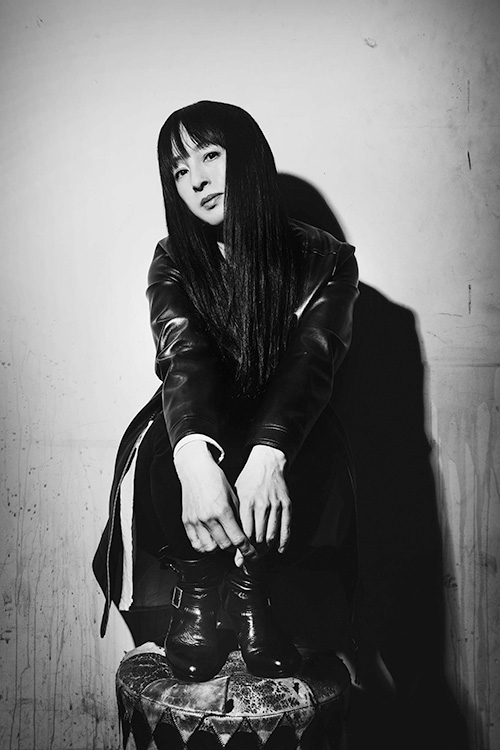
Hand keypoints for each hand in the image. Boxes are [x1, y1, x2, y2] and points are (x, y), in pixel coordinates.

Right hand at [174, 440, 255, 558]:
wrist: (196, 469)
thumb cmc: (216, 479)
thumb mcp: (233, 496)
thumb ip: (238, 517)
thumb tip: (244, 534)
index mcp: (222, 510)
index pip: (237, 539)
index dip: (247, 550)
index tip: (252, 554)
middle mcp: (208, 518)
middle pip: (224, 546)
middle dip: (234, 549)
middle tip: (238, 546)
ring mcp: (195, 521)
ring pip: (209, 549)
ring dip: (219, 549)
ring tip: (223, 542)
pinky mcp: (187, 522)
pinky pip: (195, 544)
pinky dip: (204, 547)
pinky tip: (210, 542)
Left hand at [233, 445, 290, 565]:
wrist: (266, 462)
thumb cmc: (248, 480)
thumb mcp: (236, 495)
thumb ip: (235, 517)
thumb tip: (232, 539)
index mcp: (247, 502)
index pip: (244, 533)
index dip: (242, 547)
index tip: (240, 556)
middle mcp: (262, 504)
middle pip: (258, 537)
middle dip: (254, 550)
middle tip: (250, 557)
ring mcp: (276, 505)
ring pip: (272, 535)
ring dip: (266, 547)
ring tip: (261, 553)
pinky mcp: (286, 505)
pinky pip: (286, 528)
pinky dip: (283, 542)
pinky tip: (279, 549)